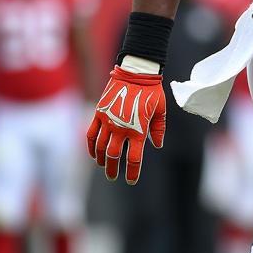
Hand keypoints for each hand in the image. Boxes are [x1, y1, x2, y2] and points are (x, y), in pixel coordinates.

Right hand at [86, 66, 165, 183]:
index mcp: (138, 130)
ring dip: (101, 160)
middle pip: (113, 156)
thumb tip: (156, 145)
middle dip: (113, 169)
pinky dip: (90, 146)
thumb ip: (159, 130)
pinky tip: (94, 154)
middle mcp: (121, 129)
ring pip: (100, 147)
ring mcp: (107, 122)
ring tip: (104, 167)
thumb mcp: (161, 111)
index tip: (131, 180)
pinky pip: (91, 134)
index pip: (133, 158)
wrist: (136, 73)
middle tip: (113, 177)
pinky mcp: (99, 114)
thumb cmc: (152, 92)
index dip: (132, 172)